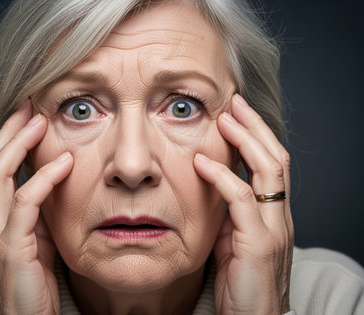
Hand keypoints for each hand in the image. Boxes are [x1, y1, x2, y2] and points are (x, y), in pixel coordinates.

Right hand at [0, 101, 73, 314]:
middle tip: (31, 105)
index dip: (10, 141)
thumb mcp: (38, 244)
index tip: (30, 116)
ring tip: (41, 121)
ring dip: (19, 145)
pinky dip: (43, 179)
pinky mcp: (11, 250)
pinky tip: (64, 162)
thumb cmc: (34, 287)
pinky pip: (24, 205)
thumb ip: (41, 216)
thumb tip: (57, 187)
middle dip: (9, 132)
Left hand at [194, 94, 292, 313]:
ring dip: (245, 140)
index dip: (256, 136)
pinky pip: (242, 199)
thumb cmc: (240, 285)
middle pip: (276, 158)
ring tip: (225, 118)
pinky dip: (222, 176)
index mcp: (273, 215)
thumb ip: (228, 214)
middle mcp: (280, 217)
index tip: (236, 114)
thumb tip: (211, 186)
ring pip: (269, 170)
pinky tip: (203, 162)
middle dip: (255, 127)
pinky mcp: (260, 244)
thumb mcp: (233, 241)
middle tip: (234, 102)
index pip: (272, 165)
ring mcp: (273, 229)